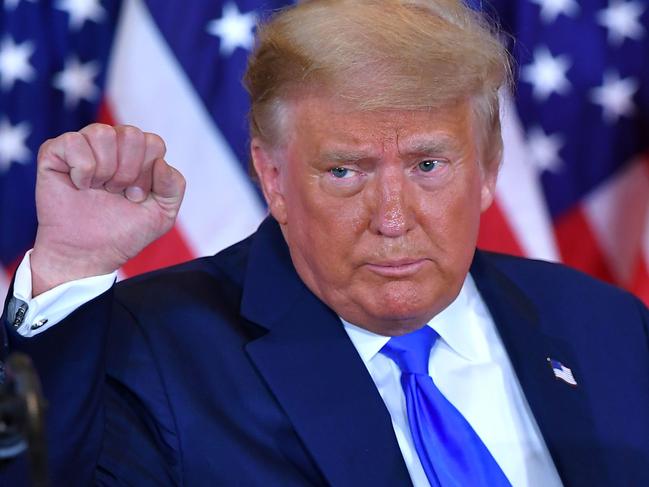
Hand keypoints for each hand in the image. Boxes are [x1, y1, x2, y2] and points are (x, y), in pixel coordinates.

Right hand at [30, 124, 185, 295]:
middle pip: (131, 134)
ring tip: (98, 189)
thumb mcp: (163, 214)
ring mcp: (84, 145)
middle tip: (116, 193)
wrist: (87, 254)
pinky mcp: (56, 151)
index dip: (147, 173)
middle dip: (128, 172)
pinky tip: (79, 186)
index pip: (153, 143)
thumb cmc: (124, 231)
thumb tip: (161, 162)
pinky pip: (74, 141)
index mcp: (139, 154)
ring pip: (103, 132)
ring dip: (105, 170)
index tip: (135, 197)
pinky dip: (82, 170)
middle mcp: (113, 144)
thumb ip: (174, 186)